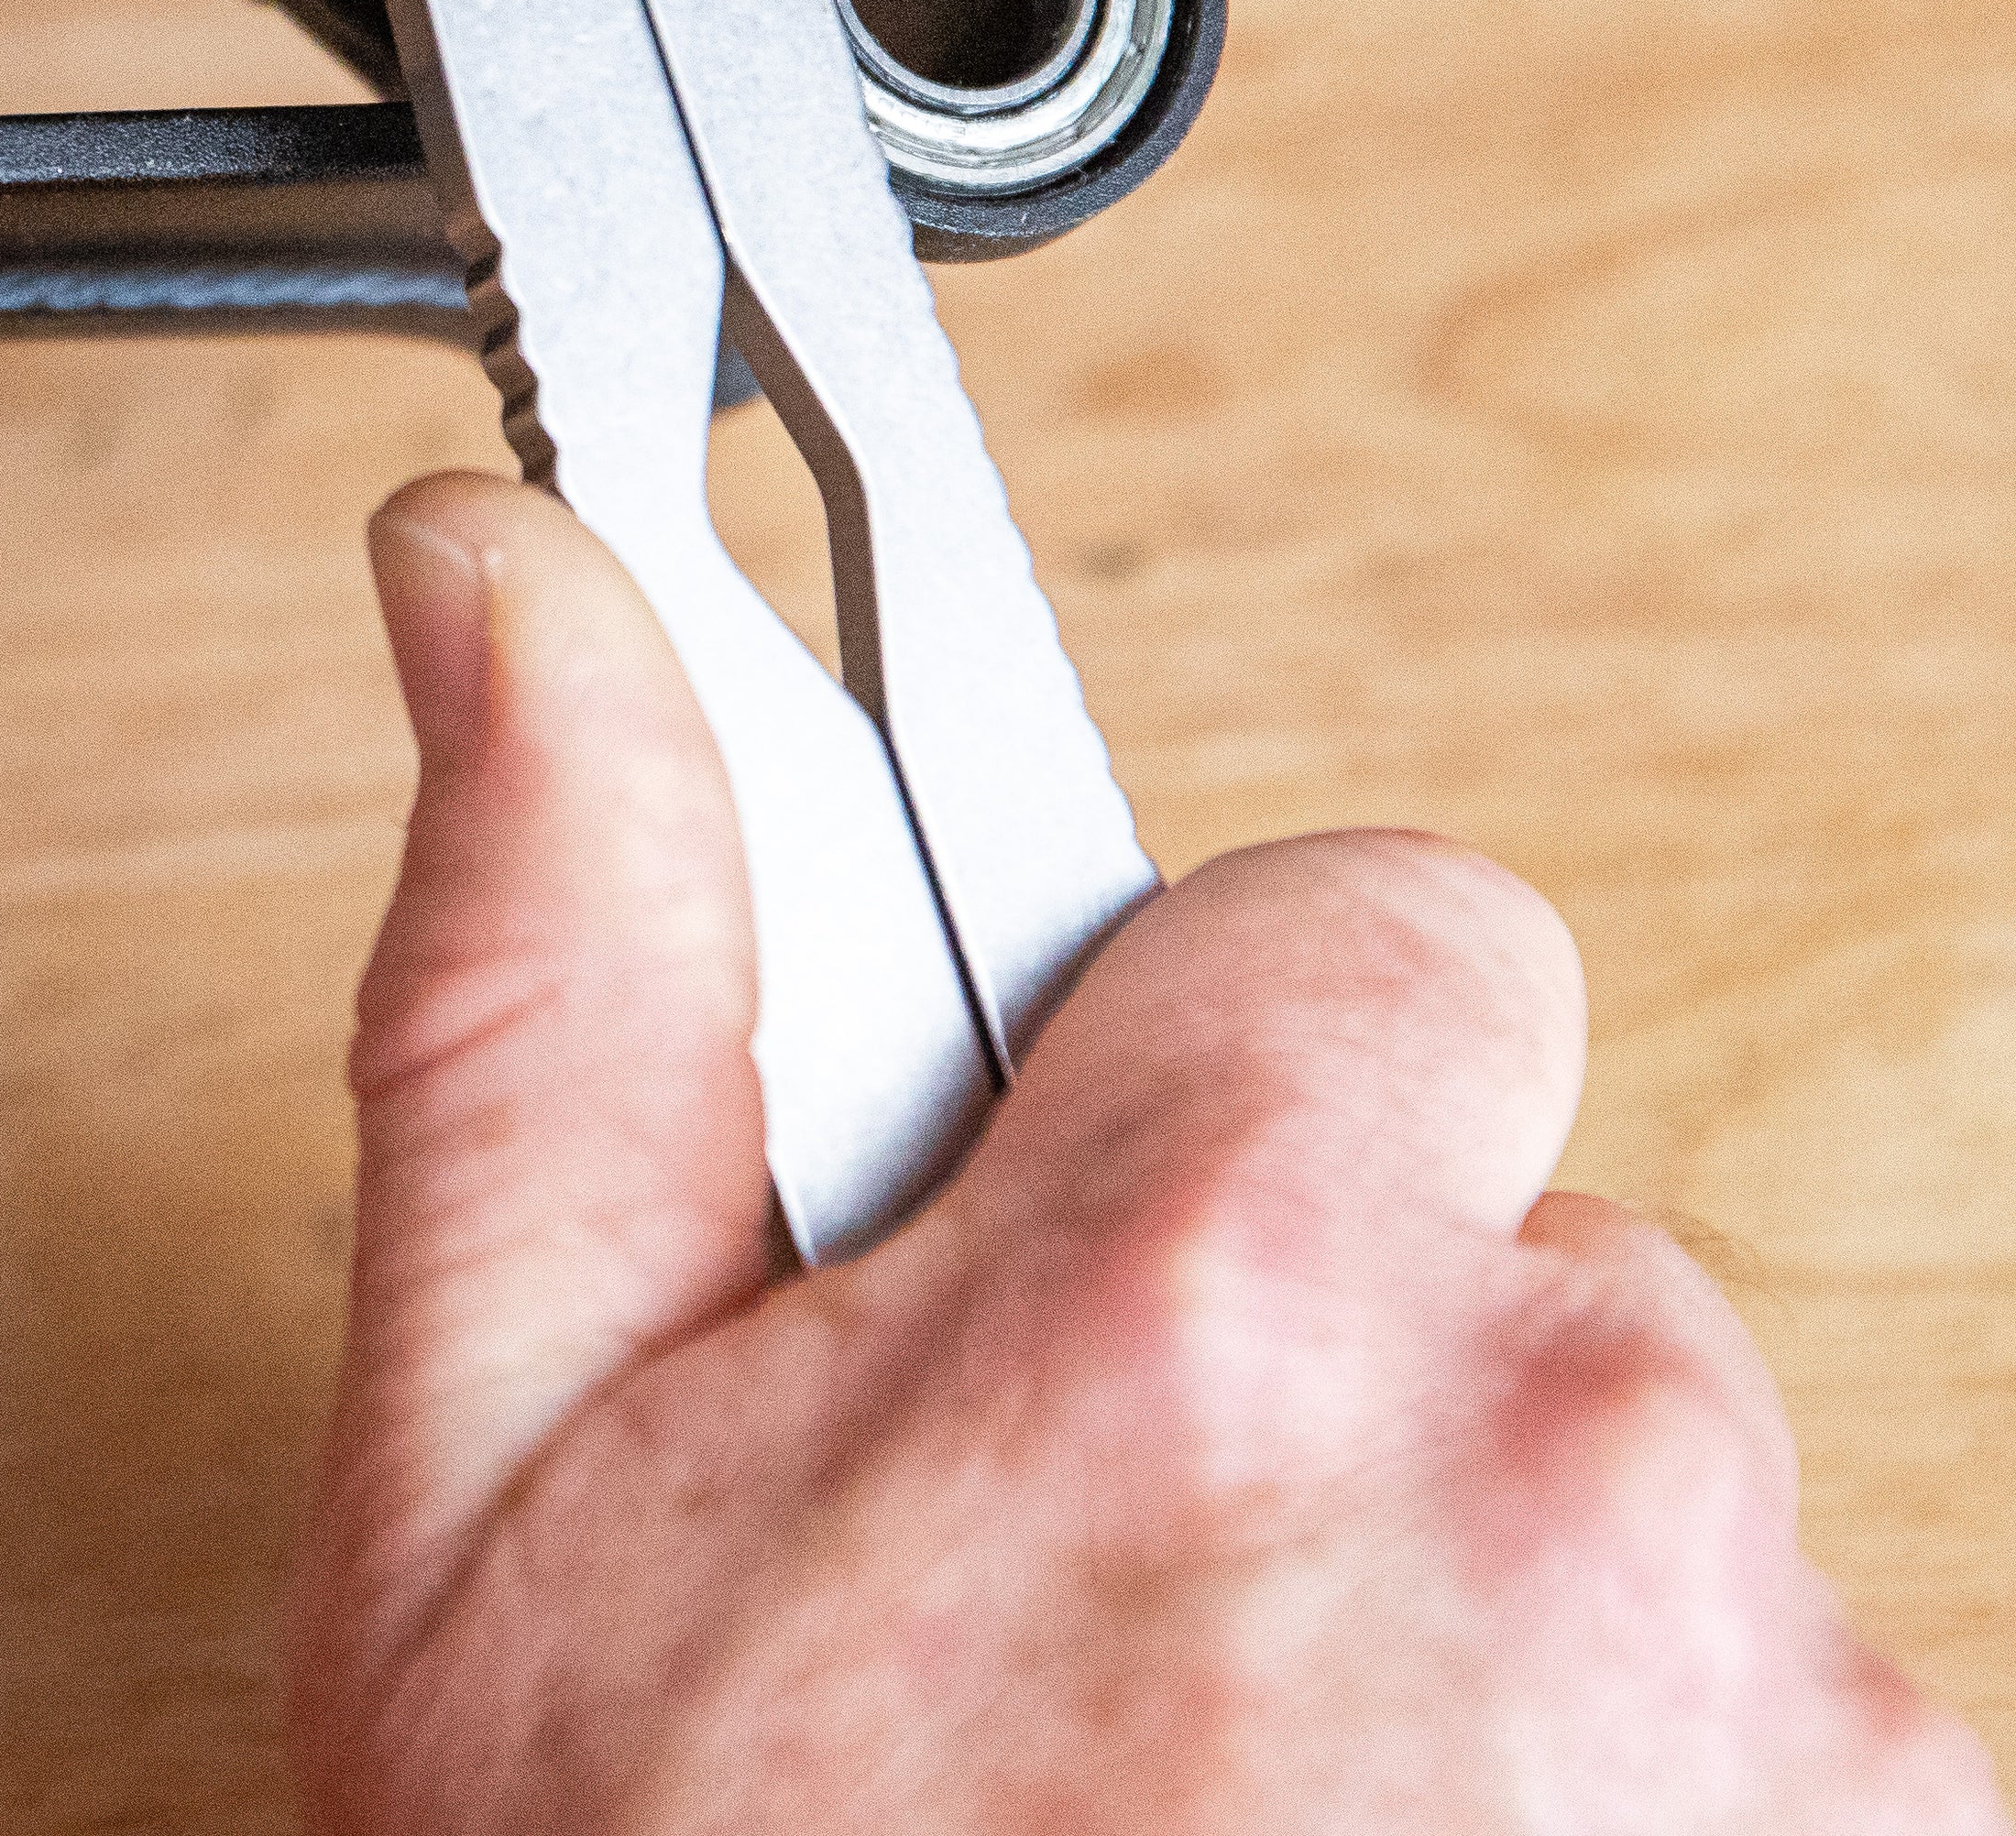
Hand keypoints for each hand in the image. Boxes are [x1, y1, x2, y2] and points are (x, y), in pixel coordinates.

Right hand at [294, 473, 2002, 1833]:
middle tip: (1093, 1652)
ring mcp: (1790, 1708)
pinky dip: (1639, 1835)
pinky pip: (1801, 1753)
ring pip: (1662, 1532)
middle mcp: (1564, 1447)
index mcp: (1197, 1284)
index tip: (1094, 1268)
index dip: (1199, 1105)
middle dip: (1334, 1406)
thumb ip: (552, 989)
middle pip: (1523, 1256)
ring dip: (1487, 1656)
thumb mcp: (483, 1509)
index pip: (1375, 929)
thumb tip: (520, 574)